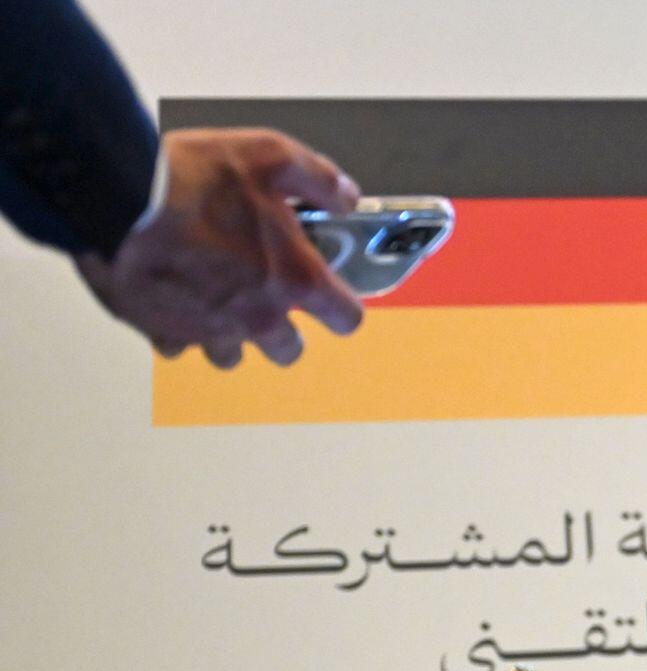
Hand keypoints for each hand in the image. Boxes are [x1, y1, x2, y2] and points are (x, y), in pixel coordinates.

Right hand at [74, 128, 365, 367]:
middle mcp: (259, 317)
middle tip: (268, 295)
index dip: (342, 307)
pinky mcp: (164, 332)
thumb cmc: (194, 179)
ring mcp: (211, 330)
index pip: (346, 319)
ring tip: (217, 299)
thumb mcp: (271, 155)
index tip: (331, 297)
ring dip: (230, 334)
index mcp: (294, 280)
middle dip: (285, 329)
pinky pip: (180, 345)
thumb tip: (347, 197)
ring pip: (233, 356)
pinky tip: (173, 299)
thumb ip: (319, 179)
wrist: (116, 198)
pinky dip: (179, 329)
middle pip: (289, 351)